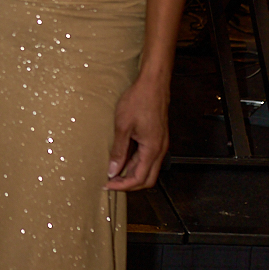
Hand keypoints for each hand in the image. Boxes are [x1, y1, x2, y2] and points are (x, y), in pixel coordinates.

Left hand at [107, 74, 169, 191]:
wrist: (153, 84)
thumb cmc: (140, 100)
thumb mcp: (123, 126)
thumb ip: (119, 150)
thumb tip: (113, 170)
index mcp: (152, 149)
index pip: (139, 179)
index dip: (122, 185)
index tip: (108, 184)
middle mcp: (160, 149)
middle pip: (147, 179)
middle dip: (129, 184)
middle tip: (111, 183)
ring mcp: (160, 144)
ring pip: (148, 169)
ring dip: (131, 173)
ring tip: (113, 171)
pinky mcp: (157, 138)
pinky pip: (147, 157)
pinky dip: (135, 162)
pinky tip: (122, 158)